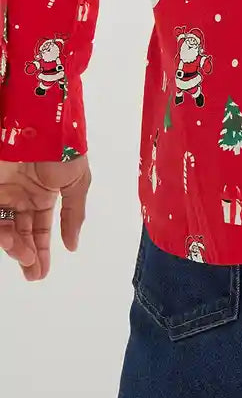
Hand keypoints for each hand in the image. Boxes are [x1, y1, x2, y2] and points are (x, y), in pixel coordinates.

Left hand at [0, 155, 90, 281]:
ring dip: (14, 246)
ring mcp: (6, 192)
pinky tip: (12, 242)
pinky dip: (3, 233)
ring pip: (6, 228)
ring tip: (23, 255)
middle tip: (33, 273)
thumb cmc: (63, 149)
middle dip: (27, 255)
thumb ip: (74, 215)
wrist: (42, 124)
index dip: (40, 250)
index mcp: (45, 193)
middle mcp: (23, 196)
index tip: (40, 273)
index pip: (40, 229)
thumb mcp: (78, 182)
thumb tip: (72, 245)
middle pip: (22, 233)